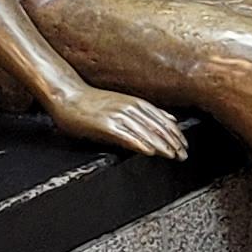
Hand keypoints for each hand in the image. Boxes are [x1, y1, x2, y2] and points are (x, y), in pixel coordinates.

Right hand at [48, 82, 190, 162]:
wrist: (66, 94)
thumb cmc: (92, 101)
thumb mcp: (124, 103)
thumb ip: (146, 112)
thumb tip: (171, 119)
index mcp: (138, 103)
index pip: (164, 121)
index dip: (176, 135)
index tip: (185, 146)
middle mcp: (131, 108)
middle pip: (158, 127)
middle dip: (173, 143)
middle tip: (183, 156)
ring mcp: (118, 116)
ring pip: (146, 132)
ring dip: (162, 146)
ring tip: (172, 156)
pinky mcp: (105, 125)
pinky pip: (126, 136)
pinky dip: (140, 144)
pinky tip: (149, 152)